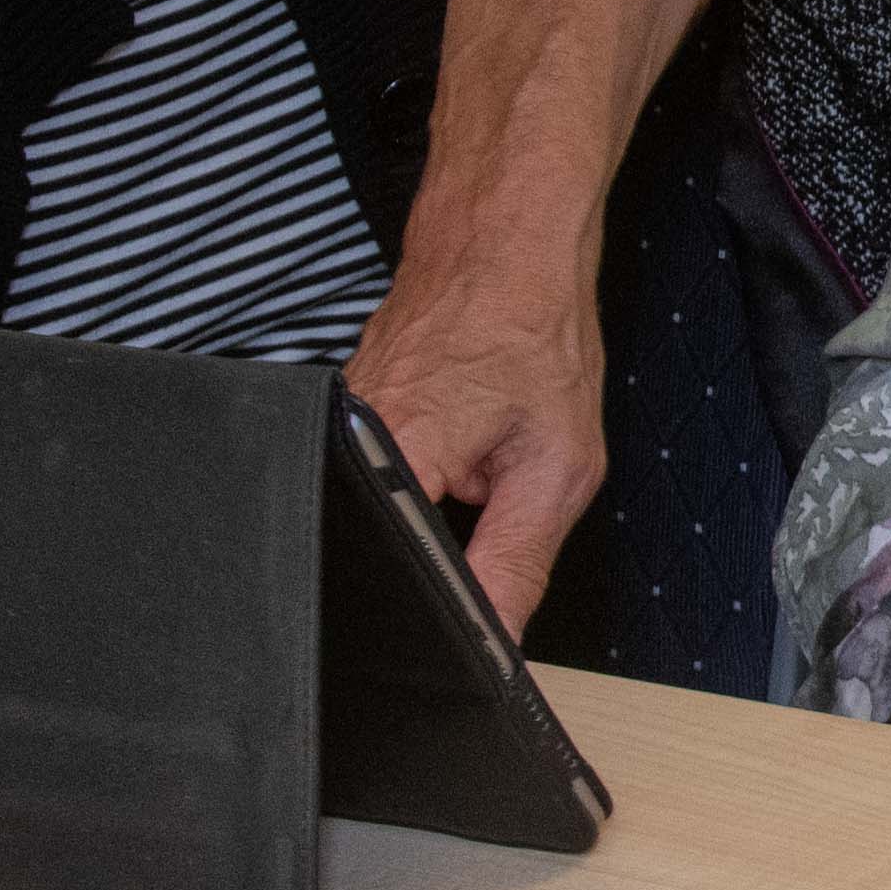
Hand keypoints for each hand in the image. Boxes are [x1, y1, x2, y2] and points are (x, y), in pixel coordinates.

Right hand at [344, 199, 612, 635]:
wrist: (504, 241)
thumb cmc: (535, 332)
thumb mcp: (555, 465)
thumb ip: (516, 563)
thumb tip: (495, 647)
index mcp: (385, 459)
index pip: (382, 584)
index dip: (425, 622)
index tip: (462, 634)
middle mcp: (339, 444)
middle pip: (369, 554)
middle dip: (430, 559)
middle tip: (486, 504)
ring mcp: (335, 427)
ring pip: (374, 514)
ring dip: (428, 510)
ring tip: (476, 458)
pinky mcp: (345, 416)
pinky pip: (375, 475)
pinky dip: (420, 476)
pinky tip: (459, 439)